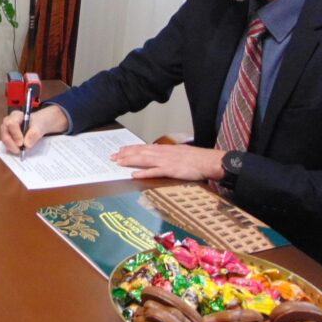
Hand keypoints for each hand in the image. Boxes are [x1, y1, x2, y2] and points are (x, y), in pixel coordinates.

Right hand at [0, 106, 68, 154]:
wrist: (41, 125)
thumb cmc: (39, 122)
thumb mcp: (41, 125)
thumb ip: (35, 133)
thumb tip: (27, 144)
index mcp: (16, 115)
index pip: (11, 124)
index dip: (15, 134)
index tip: (22, 143)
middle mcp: (8, 122)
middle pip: (5, 133)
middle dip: (11, 143)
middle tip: (19, 151)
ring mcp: (7, 131)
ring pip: (5, 140)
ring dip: (12, 148)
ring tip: (20, 152)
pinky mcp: (9, 138)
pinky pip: (7, 145)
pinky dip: (13, 149)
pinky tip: (19, 152)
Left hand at [110, 143, 225, 181]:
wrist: (209, 161)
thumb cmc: (197, 159)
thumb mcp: (180, 152)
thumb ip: (168, 154)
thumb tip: (158, 154)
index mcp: (165, 149)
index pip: (144, 147)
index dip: (131, 148)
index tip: (120, 150)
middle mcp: (163, 153)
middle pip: (140, 152)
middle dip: (125, 154)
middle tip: (112, 156)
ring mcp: (166, 161)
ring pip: (143, 159)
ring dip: (129, 160)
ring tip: (117, 162)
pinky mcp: (171, 170)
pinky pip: (154, 172)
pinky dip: (143, 173)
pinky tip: (133, 175)